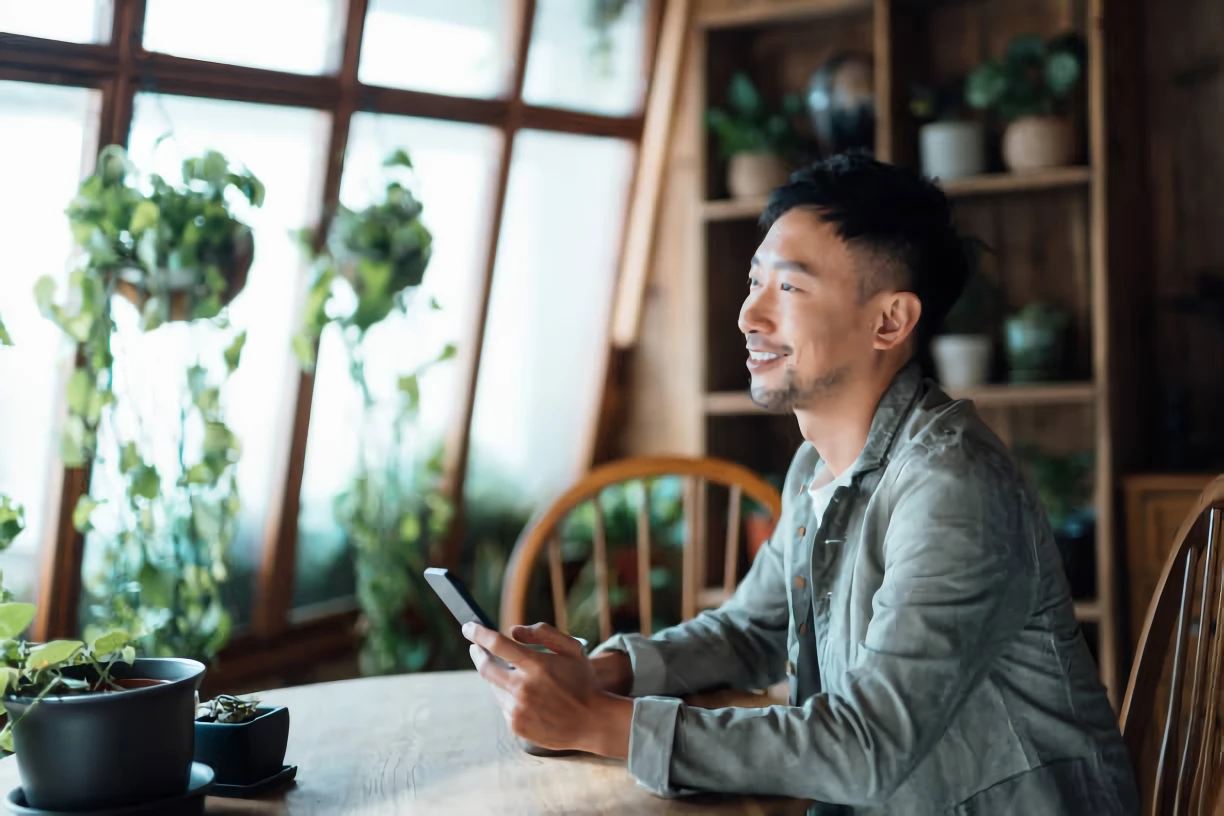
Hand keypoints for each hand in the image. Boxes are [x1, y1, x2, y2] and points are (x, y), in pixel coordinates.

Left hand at [463, 622, 631, 757]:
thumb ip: (544, 633)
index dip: (479, 634)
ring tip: (518, 677)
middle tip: (476, 647)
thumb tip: (513, 631)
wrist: (593, 722)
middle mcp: (523, 688)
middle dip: (477, 654)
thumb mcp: (572, 649)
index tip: (468, 627)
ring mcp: (517, 709)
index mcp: (536, 666)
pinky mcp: (516, 725)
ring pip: (494, 687)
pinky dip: (509, 697)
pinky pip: (503, 705)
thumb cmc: (583, 681)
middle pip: (485, 667)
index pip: (497, 644)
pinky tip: (527, 698)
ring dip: (499, 678)